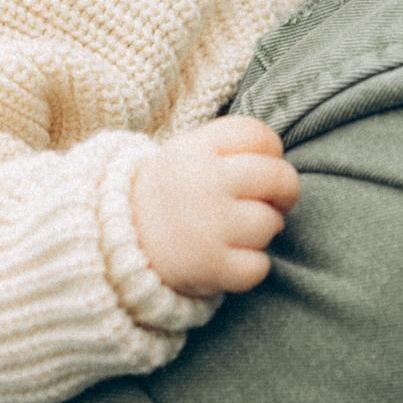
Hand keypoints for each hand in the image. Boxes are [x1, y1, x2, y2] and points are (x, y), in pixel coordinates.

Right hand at [132, 115, 300, 296]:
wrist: (118, 240)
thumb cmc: (172, 193)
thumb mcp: (188, 152)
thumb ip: (230, 146)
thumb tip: (280, 160)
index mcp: (198, 148)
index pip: (259, 136)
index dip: (271, 150)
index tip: (261, 163)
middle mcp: (204, 183)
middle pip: (277, 177)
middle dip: (284, 191)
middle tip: (272, 200)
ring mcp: (207, 226)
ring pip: (271, 223)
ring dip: (265, 230)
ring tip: (240, 230)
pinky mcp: (210, 266)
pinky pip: (260, 266)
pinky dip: (252, 266)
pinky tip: (232, 257)